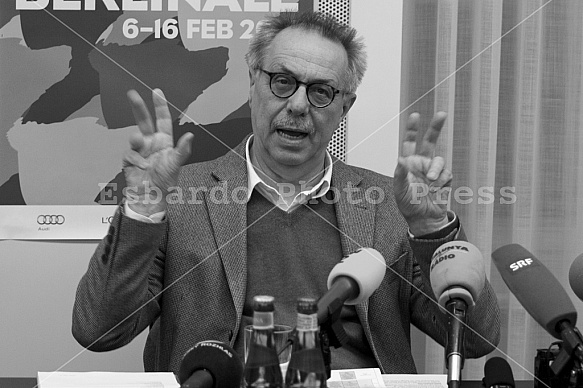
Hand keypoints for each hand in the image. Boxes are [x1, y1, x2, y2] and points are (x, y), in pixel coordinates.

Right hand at [123, 88, 192, 215]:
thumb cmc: (165, 181)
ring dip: (137, 141)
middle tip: (132, 94)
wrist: (150, 197)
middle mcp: (151, 143)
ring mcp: (140, 150)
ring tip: (140, 145)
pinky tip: (142, 167)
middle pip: (143, 120)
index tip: (157, 92)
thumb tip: (190, 136)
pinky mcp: (130, 159)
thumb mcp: (176, 164)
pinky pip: (130, 154)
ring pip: (134, 136)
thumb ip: (183, 150)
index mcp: (164, 141)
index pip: (162, 120)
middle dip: (138, 106)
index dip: (160, 106)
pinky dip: (136, 161)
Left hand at [394, 112, 451, 235]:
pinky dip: (442, 181)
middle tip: (442, 114)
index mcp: (408, 164)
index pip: (409, 143)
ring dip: (435, 169)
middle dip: (435, 128)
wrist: (424, 218)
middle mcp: (421, 164)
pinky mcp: (445, 178)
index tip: (415, 116)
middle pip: (430, 141)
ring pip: (439, 160)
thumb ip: (400, 174)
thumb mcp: (400, 190)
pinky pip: (446, 173)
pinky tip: (437, 189)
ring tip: (432, 181)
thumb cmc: (409, 205)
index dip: (412, 130)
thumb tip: (400, 159)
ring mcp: (433, 170)